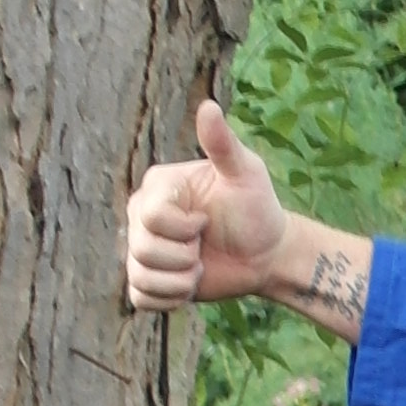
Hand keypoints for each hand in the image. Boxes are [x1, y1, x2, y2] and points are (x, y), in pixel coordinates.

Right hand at [122, 97, 286, 310]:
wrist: (266, 253)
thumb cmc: (257, 208)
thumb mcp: (246, 173)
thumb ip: (223, 144)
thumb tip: (208, 106)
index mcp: (159, 187)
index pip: (152, 217)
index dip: (184, 229)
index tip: (207, 221)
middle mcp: (142, 215)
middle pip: (142, 249)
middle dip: (185, 257)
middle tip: (205, 246)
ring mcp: (142, 248)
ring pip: (140, 276)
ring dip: (180, 280)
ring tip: (199, 267)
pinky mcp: (148, 278)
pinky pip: (140, 298)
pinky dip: (168, 299)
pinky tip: (188, 286)